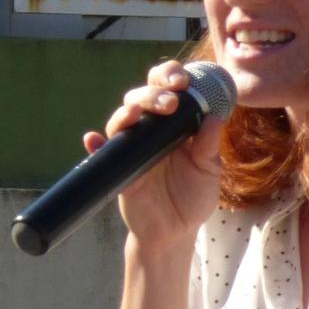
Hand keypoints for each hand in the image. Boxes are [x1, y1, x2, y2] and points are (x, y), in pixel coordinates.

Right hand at [86, 60, 228, 249]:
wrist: (176, 231)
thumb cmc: (193, 196)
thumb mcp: (208, 170)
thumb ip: (209, 144)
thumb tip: (215, 116)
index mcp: (174, 124)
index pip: (167, 89)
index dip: (170, 77)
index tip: (183, 81)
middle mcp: (151, 131)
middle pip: (141, 98)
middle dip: (152, 93)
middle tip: (170, 103)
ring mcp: (132, 149)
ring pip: (121, 120)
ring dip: (126, 113)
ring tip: (136, 114)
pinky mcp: (119, 170)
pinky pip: (102, 153)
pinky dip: (95, 145)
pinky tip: (93, 140)